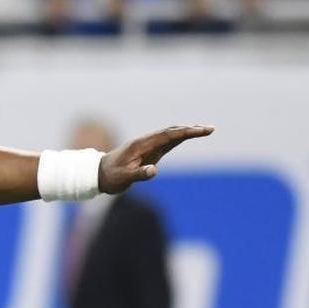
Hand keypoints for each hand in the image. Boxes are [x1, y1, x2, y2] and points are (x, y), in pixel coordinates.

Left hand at [98, 125, 213, 194]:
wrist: (98, 174)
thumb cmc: (111, 177)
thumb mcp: (123, 178)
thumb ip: (139, 174)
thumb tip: (154, 171)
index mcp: (141, 145)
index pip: (167, 135)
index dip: (185, 132)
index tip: (200, 130)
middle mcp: (146, 142)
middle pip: (171, 132)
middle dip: (190, 129)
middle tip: (210, 129)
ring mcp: (148, 146)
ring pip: (170, 135)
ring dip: (187, 132)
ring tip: (205, 130)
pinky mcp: (149, 152)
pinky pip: (166, 142)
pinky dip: (179, 138)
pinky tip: (189, 136)